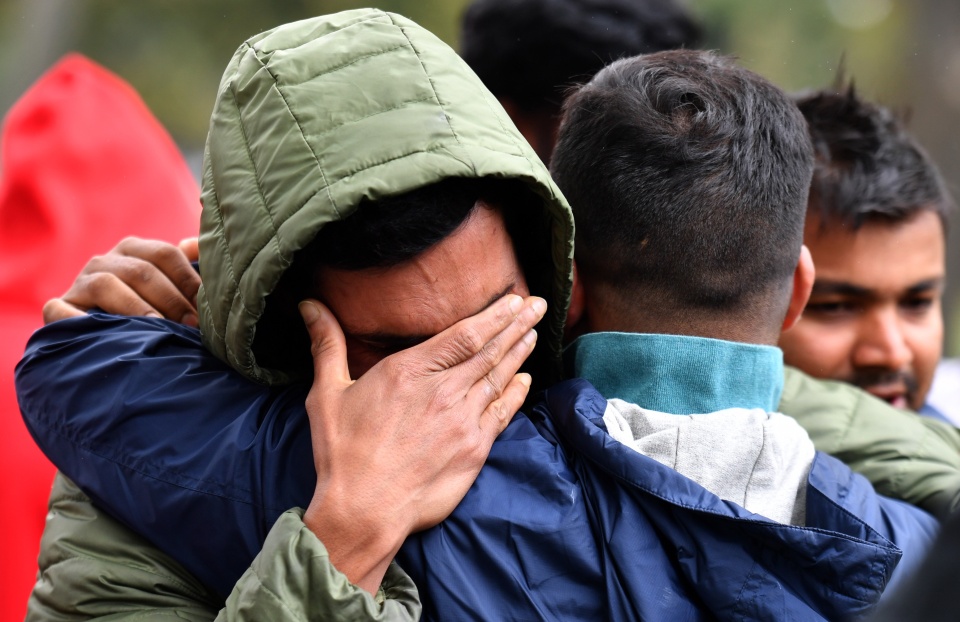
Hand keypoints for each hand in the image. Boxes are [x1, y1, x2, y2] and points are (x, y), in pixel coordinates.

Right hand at [42, 236, 200, 325]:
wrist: (104, 340)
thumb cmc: (149, 309)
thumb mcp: (170, 285)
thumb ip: (189, 266)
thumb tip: (195, 245)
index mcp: (134, 250)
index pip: (165, 254)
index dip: (188, 280)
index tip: (206, 306)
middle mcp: (105, 261)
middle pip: (141, 271)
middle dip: (170, 299)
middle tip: (191, 325)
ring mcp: (80, 283)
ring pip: (106, 285)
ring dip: (135, 308)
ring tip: (158, 327)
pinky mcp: (58, 308)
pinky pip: (61, 310)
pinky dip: (76, 319)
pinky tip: (99, 332)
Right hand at [299, 294, 545, 592]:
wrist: (364, 510)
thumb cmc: (343, 453)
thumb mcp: (326, 393)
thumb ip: (327, 345)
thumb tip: (310, 305)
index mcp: (409, 371)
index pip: (464, 333)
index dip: (495, 314)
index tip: (515, 300)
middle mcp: (443, 391)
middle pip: (490, 350)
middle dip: (518, 325)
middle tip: (541, 305)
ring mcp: (463, 420)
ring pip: (500, 378)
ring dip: (520, 353)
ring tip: (534, 333)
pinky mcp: (475, 449)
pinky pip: (503, 413)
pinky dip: (517, 393)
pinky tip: (526, 379)